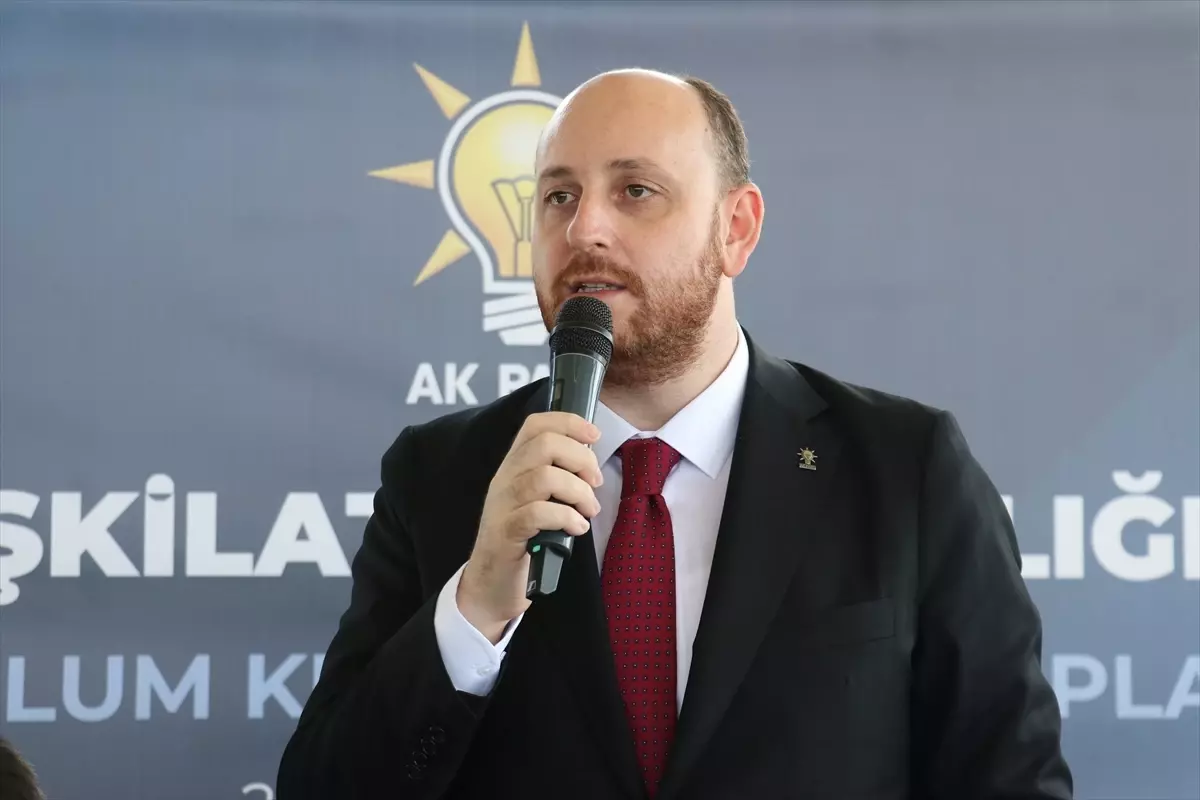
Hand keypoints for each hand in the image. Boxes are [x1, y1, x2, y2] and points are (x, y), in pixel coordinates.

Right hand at [458, 412, 603, 642]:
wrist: (490, 587)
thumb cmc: (523, 542)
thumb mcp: (538, 501)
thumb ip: (556, 478)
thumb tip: (591, 463)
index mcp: (513, 467)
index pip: (534, 425)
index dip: (568, 422)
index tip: (595, 435)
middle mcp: (505, 479)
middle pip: (544, 445)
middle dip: (580, 459)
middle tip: (595, 483)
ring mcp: (503, 505)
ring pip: (544, 477)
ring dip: (577, 492)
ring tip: (588, 510)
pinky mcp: (506, 533)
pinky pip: (538, 512)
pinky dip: (566, 517)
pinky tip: (576, 528)